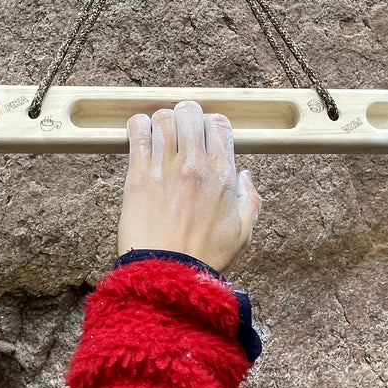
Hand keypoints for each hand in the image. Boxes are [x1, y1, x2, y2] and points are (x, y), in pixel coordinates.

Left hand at [116, 100, 261, 271]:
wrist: (168, 274)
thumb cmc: (203, 257)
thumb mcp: (242, 233)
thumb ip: (250, 200)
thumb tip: (245, 176)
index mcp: (223, 176)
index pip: (220, 124)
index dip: (211, 124)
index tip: (203, 134)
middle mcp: (195, 165)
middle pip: (191, 113)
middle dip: (186, 114)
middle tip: (180, 128)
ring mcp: (165, 168)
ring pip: (163, 118)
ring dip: (162, 121)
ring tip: (159, 133)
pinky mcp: (138, 175)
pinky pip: (137, 133)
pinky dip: (138, 125)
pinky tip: (140, 132)